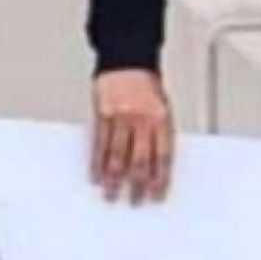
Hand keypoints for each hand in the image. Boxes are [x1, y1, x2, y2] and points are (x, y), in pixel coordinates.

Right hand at [91, 69, 173, 204]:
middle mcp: (142, 120)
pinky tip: (96, 175)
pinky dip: (97, 163)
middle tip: (134, 200)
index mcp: (162, 120)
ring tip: (111, 194)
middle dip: (137, 184)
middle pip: (140, 160)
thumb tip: (157, 165)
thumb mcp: (163, 108)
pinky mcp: (103, 115)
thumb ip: (159, 134)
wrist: (128, 59)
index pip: (163, 156)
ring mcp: (121, 118)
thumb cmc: (147, 84)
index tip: (157, 194)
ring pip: (117, 156)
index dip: (160, 179)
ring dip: (114, 179)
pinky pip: (100, 144)